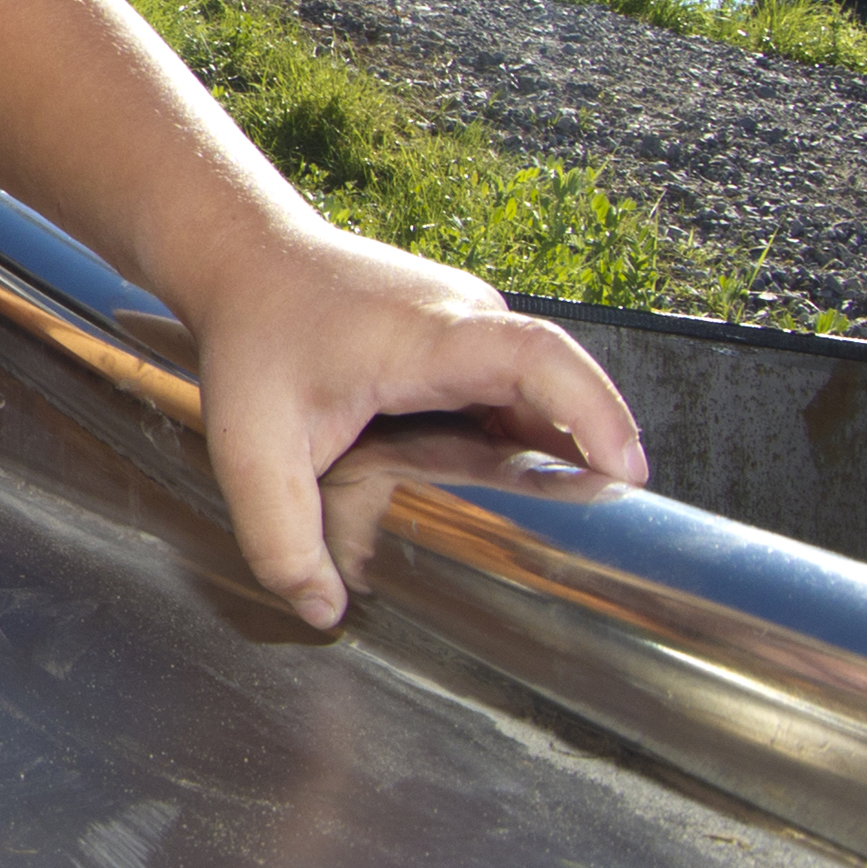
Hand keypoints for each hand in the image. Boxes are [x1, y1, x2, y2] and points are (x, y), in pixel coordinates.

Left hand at [186, 226, 644, 629]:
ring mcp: (469, 325)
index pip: (537, 358)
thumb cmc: (252, 332)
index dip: (592, 412)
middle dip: (589, 458)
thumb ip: (280, 536)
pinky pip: (514, 391)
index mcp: (429, 336)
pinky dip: (524, 440)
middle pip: (558, 388)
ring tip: (572, 525)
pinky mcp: (463, 340)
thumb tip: (325, 611)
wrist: (242, 256)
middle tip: (607, 536)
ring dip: (557, 454)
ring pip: (538, 396)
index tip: (625, 473)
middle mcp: (465, 319)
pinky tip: (518, 491)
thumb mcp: (249, 445)